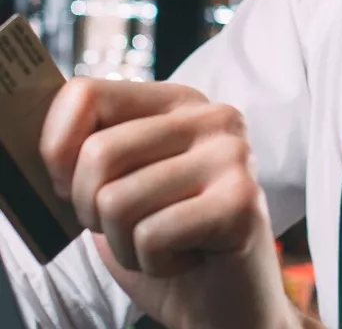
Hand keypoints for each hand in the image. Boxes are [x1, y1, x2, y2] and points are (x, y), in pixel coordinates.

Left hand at [40, 78, 292, 328]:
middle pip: (98, 152)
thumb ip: (89, 152)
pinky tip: (186, 258)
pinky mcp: (241, 201)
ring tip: (161, 245)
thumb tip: (41, 146)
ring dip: (124, 244)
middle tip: (127, 228)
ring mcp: (232, 154)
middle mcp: (211, 116)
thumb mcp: (117, 185)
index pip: (85, 94)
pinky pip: (151, 235)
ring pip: (117, 200)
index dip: (57, 149)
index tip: (72, 186)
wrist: (226, 305)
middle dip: (91, 210)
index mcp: (177, 101)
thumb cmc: (166, 243)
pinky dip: (153, 263)